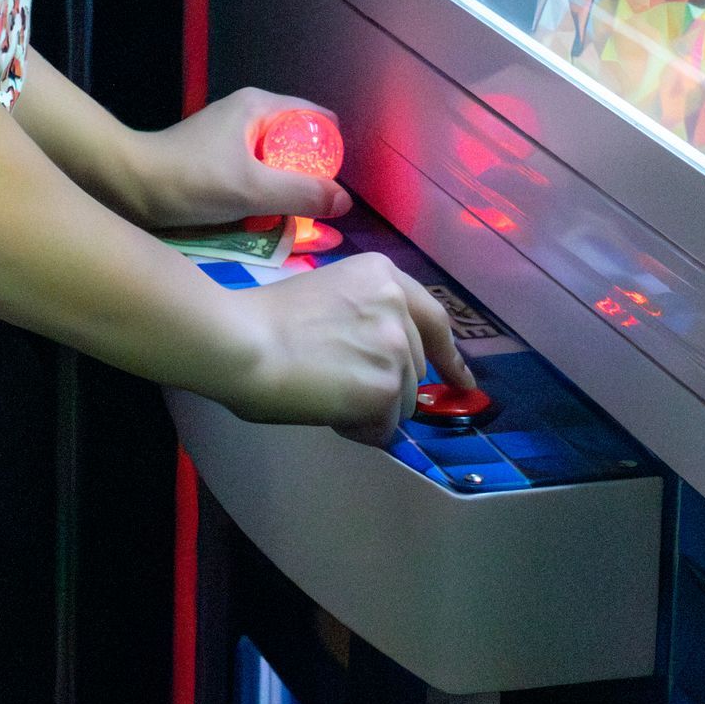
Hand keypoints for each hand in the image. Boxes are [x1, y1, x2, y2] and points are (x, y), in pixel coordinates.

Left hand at [126, 86, 354, 232]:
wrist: (129, 187)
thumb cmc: (191, 181)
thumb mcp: (252, 190)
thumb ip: (301, 194)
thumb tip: (344, 201)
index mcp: (259, 105)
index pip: (318, 118)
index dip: (332, 152)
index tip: (332, 188)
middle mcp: (248, 114)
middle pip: (299, 143)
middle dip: (310, 176)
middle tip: (312, 213)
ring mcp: (231, 136)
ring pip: (277, 163)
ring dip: (285, 190)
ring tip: (288, 221)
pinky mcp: (218, 159)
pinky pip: (256, 175)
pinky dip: (263, 195)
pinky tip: (261, 220)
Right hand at [216, 254, 474, 441]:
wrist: (243, 341)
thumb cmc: (264, 319)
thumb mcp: (328, 294)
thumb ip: (363, 316)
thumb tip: (375, 360)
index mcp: (381, 274)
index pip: (434, 318)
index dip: (449, 355)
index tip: (461, 380)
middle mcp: (398, 305)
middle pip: (415, 368)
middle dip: (386, 385)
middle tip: (336, 383)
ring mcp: (397, 346)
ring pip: (401, 403)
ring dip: (370, 409)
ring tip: (324, 393)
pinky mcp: (387, 387)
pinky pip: (383, 428)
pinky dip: (358, 429)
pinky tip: (326, 409)